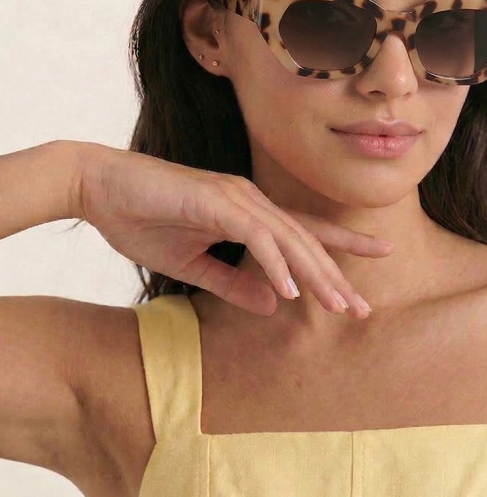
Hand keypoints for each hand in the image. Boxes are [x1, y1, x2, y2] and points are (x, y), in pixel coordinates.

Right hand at [73, 144, 392, 317]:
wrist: (98, 188)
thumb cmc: (140, 220)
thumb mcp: (190, 264)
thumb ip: (232, 283)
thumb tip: (272, 306)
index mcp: (247, 213)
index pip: (303, 232)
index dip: (342, 246)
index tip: (379, 257)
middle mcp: (250, 201)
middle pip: (306, 240)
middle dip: (337, 275)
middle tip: (364, 308)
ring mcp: (235, 198)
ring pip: (289, 239)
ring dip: (316, 273)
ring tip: (339, 306)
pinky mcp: (215, 201)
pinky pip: (255, 236)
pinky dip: (275, 262)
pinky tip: (290, 290)